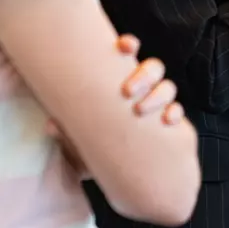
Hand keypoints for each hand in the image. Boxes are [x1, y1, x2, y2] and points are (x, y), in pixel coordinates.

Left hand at [48, 34, 184, 178]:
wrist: (119, 181)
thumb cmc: (97, 154)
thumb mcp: (79, 145)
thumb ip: (67, 135)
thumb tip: (51, 125)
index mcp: (119, 85)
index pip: (128, 57)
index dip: (129, 45)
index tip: (124, 46)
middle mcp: (141, 91)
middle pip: (153, 68)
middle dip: (144, 74)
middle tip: (127, 92)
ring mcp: (157, 106)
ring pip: (167, 86)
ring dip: (158, 94)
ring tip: (142, 110)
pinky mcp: (169, 124)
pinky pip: (177, 111)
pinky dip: (174, 112)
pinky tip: (166, 121)